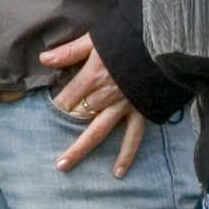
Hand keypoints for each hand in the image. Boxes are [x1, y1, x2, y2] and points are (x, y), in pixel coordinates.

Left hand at [41, 33, 146, 175]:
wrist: (165, 42)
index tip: (50, 111)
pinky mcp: (141, 111)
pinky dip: (126, 154)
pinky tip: (118, 171)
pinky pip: (132, 136)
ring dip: (81, 149)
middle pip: (78, 117)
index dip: (58, 106)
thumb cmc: (128, 37)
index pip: (68, 97)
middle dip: (62, 132)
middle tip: (48, 150)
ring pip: (98, 132)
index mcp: (93, 76)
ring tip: (64, 166)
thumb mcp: (96, 39)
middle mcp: (106, 95)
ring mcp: (123, 106)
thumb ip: (70, 51)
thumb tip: (43, 59)